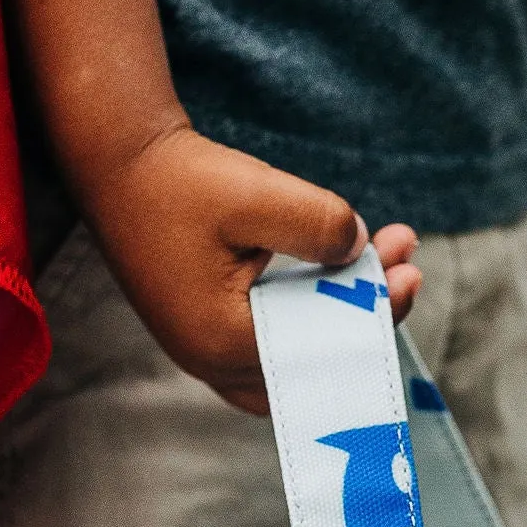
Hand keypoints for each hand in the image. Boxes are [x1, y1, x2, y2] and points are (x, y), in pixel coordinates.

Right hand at [85, 123, 420, 413]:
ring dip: (340, 313)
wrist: (117, 164)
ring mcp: (206, 356)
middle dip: (365, 313)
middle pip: (312, 362)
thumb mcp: (256, 192)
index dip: (373, 313)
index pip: (320, 347)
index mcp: (225, 340)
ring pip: (295, 358)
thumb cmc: (179, 178)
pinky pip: (272, 349)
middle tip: (406, 265)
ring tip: (380, 260)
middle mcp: (214, 363)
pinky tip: (337, 281)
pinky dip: (310, 319)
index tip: (409, 276)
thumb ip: (317, 222)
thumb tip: (363, 249)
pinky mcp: (205, 335)